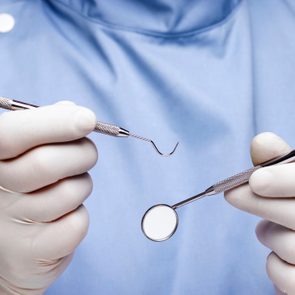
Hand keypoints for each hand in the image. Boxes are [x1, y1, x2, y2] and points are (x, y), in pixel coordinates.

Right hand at [0, 102, 97, 293]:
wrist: (14, 244)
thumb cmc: (28, 188)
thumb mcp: (29, 152)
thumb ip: (48, 127)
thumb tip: (74, 111)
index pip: (12, 135)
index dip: (54, 124)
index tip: (88, 119)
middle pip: (48, 163)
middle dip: (82, 154)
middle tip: (86, 153)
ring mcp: (9, 224)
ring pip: (70, 193)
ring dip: (81, 187)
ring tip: (66, 190)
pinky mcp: (31, 251)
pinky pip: (76, 224)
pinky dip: (79, 216)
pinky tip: (61, 219)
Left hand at [225, 132, 294, 294]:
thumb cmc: (294, 206)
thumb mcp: (290, 181)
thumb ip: (278, 163)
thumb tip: (261, 142)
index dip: (285, 181)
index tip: (256, 179)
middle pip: (294, 215)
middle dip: (257, 203)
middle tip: (232, 194)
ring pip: (286, 245)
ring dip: (269, 234)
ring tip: (273, 228)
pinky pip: (283, 275)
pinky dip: (273, 265)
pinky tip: (281, 255)